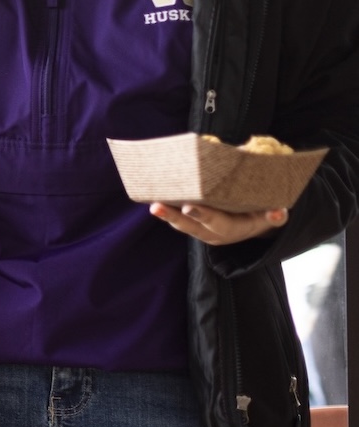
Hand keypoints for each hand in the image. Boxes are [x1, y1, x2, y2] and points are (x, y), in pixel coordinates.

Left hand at [148, 202, 288, 245]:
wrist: (251, 225)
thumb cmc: (261, 215)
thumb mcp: (271, 217)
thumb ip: (274, 216)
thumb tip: (277, 211)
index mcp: (232, 230)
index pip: (216, 223)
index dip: (203, 215)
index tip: (190, 206)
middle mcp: (212, 232)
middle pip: (190, 226)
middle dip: (173, 216)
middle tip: (156, 207)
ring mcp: (199, 229)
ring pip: (179, 223)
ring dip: (164, 213)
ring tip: (149, 202)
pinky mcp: (191, 223)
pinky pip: (176, 216)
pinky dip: (166, 207)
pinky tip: (151, 194)